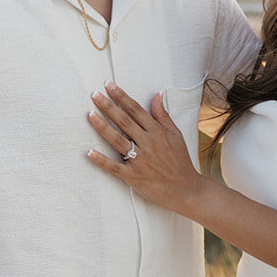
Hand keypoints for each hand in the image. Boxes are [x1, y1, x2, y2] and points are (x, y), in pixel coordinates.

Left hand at [87, 83, 204, 215]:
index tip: (109, 86)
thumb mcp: (176, 134)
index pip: (136, 110)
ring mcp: (140, 160)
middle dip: (108, 107)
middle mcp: (148, 143)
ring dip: (103, 127)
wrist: (186, 190)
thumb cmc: (180, 161)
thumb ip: (163, 115)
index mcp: (157, 132)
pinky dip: (102, 160)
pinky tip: (89, 153)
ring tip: (90, 115)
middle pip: (124, 121)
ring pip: (117, 140)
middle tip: (94, 95)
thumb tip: (157, 94)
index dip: (121, 97)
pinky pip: (115, 167)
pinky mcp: (134, 177)